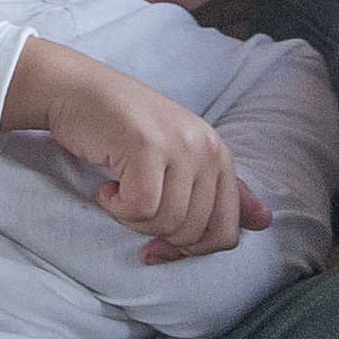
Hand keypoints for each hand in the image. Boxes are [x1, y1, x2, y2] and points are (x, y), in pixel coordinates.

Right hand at [30, 56, 267, 261]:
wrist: (74, 89)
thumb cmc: (121, 127)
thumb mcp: (178, 155)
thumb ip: (220, 190)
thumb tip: (265, 222)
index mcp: (219, 154)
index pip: (226, 230)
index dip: (191, 249)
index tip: (158, 245)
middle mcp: (207, 148)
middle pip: (194, 231)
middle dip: (156, 233)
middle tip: (130, 209)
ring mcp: (178, 145)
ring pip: (166, 222)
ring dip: (131, 220)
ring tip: (117, 194)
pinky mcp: (146, 146)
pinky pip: (140, 208)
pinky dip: (116, 208)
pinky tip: (106, 189)